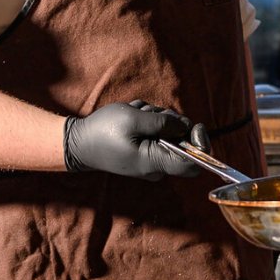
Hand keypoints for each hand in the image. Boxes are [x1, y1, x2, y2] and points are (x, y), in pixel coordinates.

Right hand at [63, 100, 209, 178]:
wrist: (78, 142)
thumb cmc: (103, 131)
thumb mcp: (133, 119)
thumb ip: (163, 123)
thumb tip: (186, 126)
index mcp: (155, 162)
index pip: (193, 164)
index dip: (201, 144)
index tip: (196, 126)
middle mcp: (157, 165)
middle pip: (183, 142)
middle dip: (170, 121)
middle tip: (147, 114)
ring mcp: (151, 159)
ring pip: (170, 133)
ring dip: (155, 117)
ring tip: (134, 115)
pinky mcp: (145, 151)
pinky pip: (158, 133)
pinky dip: (148, 121)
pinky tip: (132, 119)